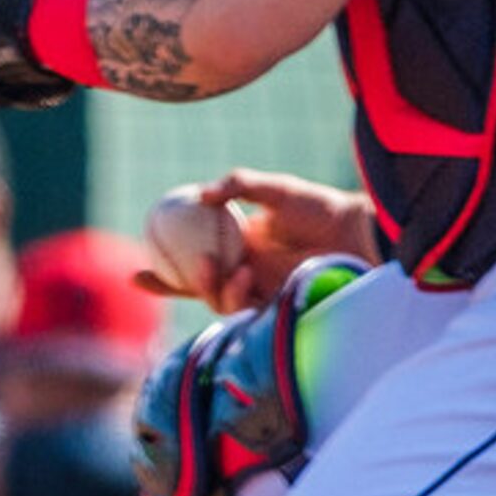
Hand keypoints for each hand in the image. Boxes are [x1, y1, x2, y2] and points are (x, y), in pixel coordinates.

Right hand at [137, 170, 377, 312]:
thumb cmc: (321, 207)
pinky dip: (235, 296)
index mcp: (237, 244)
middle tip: (169, 269)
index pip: (190, 256)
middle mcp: (244, 270)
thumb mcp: (276, 188)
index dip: (162, 266)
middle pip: (197, 286)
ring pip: (218, 300)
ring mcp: (261, 290)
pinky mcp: (279, 307)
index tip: (136, 267)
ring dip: (210, 287)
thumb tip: (200, 195)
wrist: (359, 234)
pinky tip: (244, 277)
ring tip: (225, 268)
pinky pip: (246, 309)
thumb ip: (239, 185)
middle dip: (174, 286)